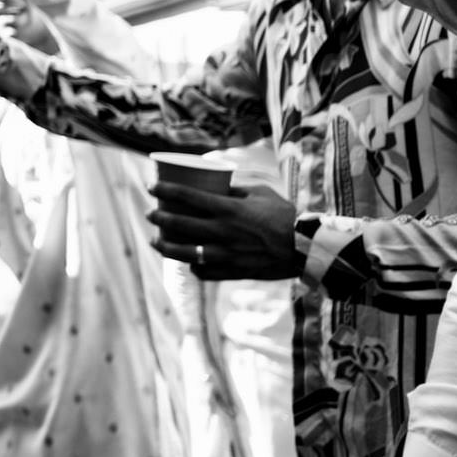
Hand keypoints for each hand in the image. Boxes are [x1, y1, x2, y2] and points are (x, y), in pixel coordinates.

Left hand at [148, 183, 302, 279]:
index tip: (151, 187)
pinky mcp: (234, 271)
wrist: (306, 248)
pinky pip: (205, 272)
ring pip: (185, 253)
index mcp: (229, 210)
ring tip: (155, 241)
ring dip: (166, 246)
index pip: (187, 197)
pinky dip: (194, 267)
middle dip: (159, 217)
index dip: (165, 191)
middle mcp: (223, 232)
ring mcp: (227, 254)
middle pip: (180, 224)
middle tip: (150, 213)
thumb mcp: (259, 193)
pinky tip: (188, 262)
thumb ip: (234, 189)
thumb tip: (214, 185)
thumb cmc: (284, 215)